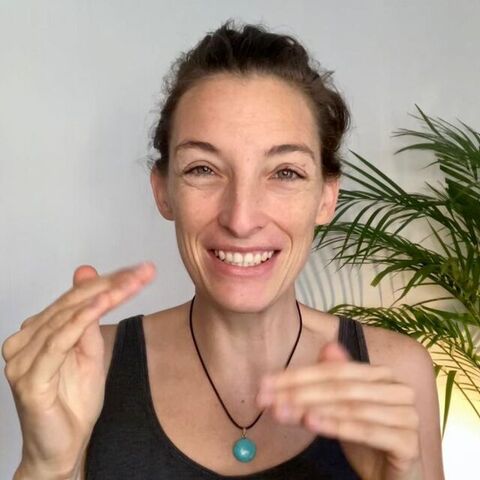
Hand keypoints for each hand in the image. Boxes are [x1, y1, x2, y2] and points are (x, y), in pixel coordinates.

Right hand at [2, 262, 155, 477]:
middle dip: (111, 284)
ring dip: (103, 295)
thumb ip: (88, 316)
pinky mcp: (29, 378)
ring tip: (131, 282)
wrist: (62, 447)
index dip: (108, 281)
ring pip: (67, 316)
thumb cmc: (73, 402)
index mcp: (37, 332)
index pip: (74, 298)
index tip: (138, 271)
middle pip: (72, 302)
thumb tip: (88, 275)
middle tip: (141, 272)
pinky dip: (82, 319)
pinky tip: (103, 302)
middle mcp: (24, 341)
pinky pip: (58, 341)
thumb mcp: (89, 351)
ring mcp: (23, 359)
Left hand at [256, 342, 421, 479]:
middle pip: (340, 387)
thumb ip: (335, 378)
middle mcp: (399, 390)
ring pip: (349, 407)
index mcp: (383, 375)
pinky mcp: (408, 442)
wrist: (394, 476)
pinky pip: (366, 430)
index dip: (299, 375)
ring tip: (281, 409)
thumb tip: (327, 347)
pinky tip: (311, 422)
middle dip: (299, 392)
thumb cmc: (368, 437)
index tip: (266, 382)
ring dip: (311, 407)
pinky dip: (336, 425)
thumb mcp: (344, 406)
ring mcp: (407, 416)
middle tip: (266, 397)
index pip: (335, 370)